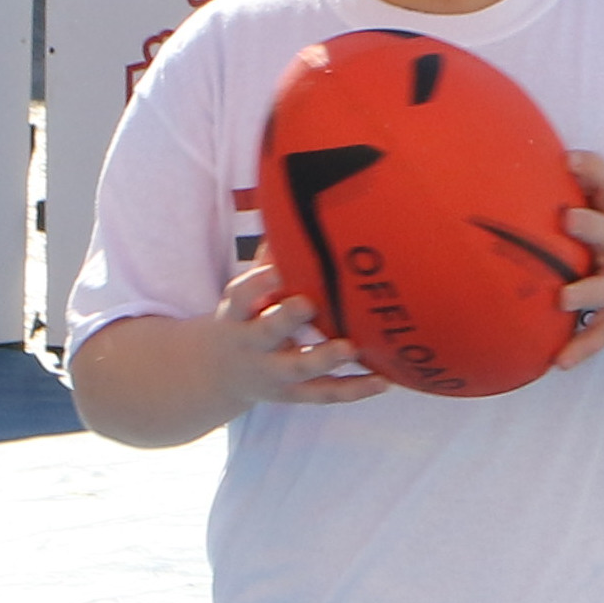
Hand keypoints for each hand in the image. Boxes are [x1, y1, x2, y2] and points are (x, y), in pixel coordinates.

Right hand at [210, 261, 389, 409]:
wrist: (218, 373)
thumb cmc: (247, 316)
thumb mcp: (246, 293)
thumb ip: (270, 260)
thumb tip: (292, 207)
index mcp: (237, 314)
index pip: (240, 297)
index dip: (257, 284)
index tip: (276, 269)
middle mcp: (252, 345)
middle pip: (267, 333)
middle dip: (286, 319)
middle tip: (308, 304)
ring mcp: (273, 374)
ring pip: (298, 368)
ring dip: (324, 358)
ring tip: (351, 347)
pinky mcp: (294, 395)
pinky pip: (326, 393)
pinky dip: (355, 389)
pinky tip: (385, 380)